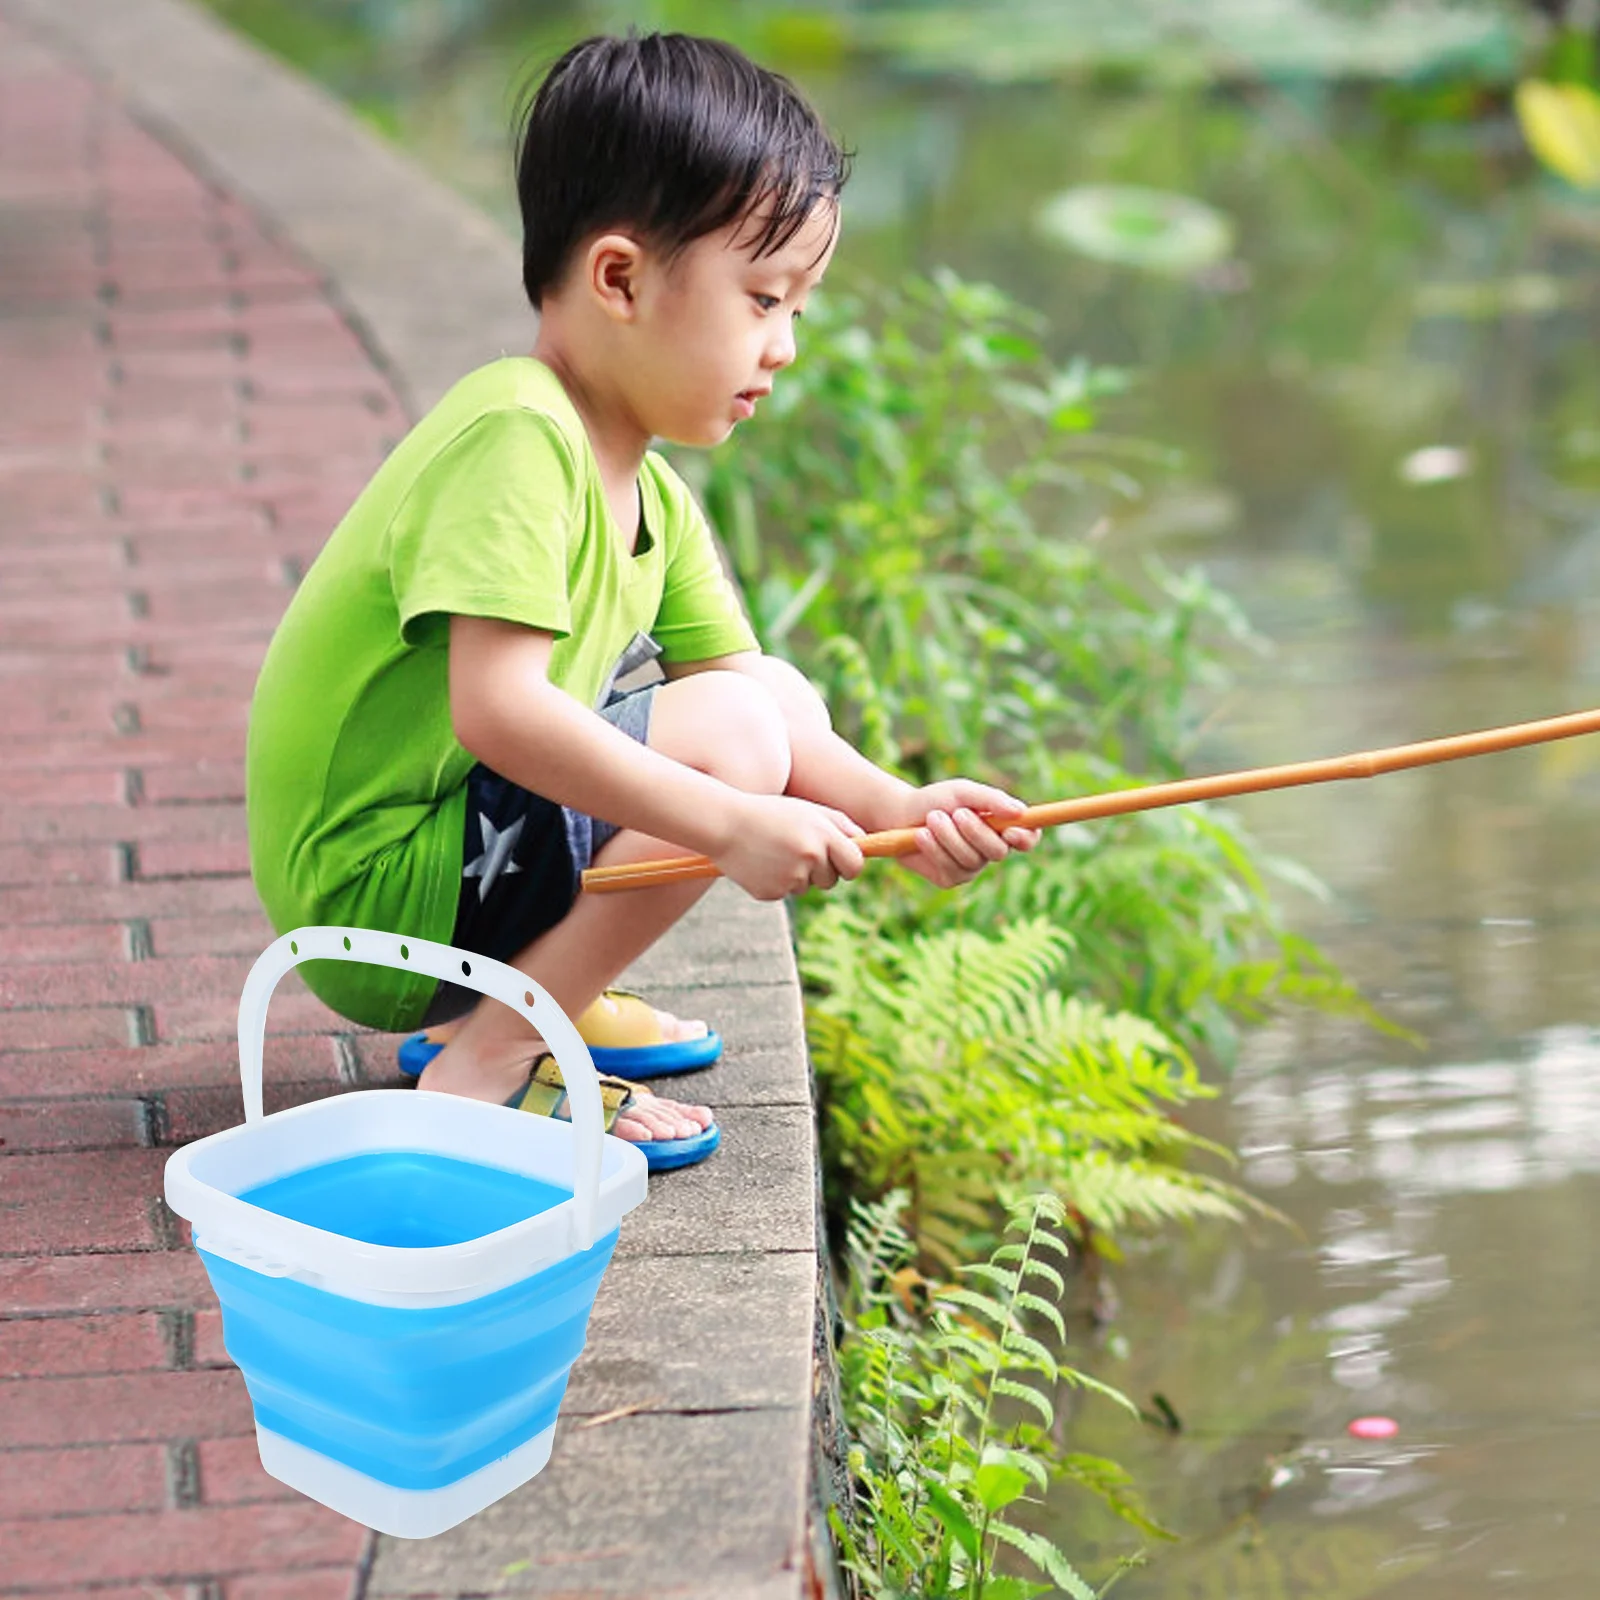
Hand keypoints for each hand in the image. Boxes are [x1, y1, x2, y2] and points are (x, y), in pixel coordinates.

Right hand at [713, 793, 865, 900]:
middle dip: (821, 870)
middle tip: (798, 850)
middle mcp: (810, 858)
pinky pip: (785, 892)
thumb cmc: (771, 813)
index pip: (855, 865)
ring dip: (797, 875)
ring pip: (807, 887)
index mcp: (823, 836)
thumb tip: (865, 844)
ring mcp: (789, 878)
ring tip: (776, 852)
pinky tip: (761, 862)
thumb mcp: (808, 810)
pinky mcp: (771, 892)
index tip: (841, 861)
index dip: (849, 864)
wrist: (724, 823)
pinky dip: (776, 881)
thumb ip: (841, 825)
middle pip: (832, 880)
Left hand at [888, 779, 1039, 888]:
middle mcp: (989, 850)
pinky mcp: (949, 879)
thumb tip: (1020, 812)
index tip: (1011, 829)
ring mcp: (970, 868)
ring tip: (932, 818)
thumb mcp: (963, 792)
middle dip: (976, 832)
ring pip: (971, 859)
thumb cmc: (936, 800)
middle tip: (956, 813)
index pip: (1028, 838)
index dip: (1025, 837)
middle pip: (998, 851)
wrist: (900, 814)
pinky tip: (921, 836)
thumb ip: (991, 800)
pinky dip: (934, 849)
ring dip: (949, 836)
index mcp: (1001, 828)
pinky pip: (950, 868)